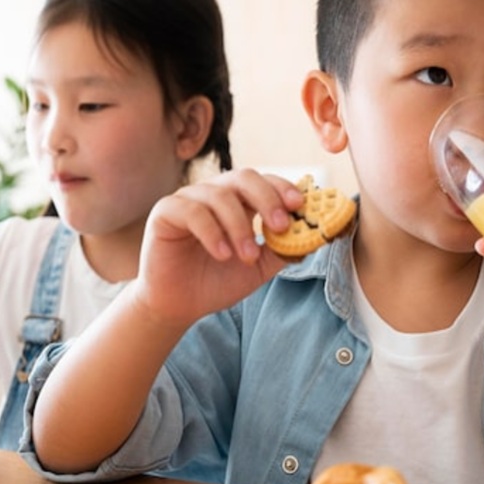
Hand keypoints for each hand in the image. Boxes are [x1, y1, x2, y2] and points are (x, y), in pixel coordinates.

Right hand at [131, 168, 304, 327]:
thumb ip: (284, 250)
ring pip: (219, 196)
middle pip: (243, 177)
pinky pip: (192, 211)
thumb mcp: (258, 268)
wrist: (178, 305)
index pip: (263, 181)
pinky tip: (222, 254)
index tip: (299, 206)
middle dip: (266, 198)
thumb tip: (318, 236)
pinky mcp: (165, 212)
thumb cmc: (215, 281)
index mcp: (237, 201)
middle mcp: (213, 194)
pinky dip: (212, 232)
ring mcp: (188, 199)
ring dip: (239, 226)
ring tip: (247, 256)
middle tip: (280, 225)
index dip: (282, 188)